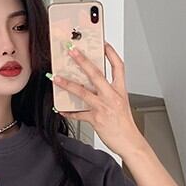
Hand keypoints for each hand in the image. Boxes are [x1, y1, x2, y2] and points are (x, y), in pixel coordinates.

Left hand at [50, 42, 144, 156]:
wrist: (129, 141)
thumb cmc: (125, 124)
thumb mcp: (121, 103)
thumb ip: (109, 92)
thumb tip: (94, 85)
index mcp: (119, 90)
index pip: (118, 66)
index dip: (111, 53)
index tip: (102, 43)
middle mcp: (111, 96)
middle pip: (96, 74)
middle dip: (83, 61)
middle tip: (72, 51)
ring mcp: (103, 107)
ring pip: (83, 92)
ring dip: (67, 84)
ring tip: (56, 78)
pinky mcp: (95, 119)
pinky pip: (78, 114)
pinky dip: (68, 112)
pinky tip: (61, 109)